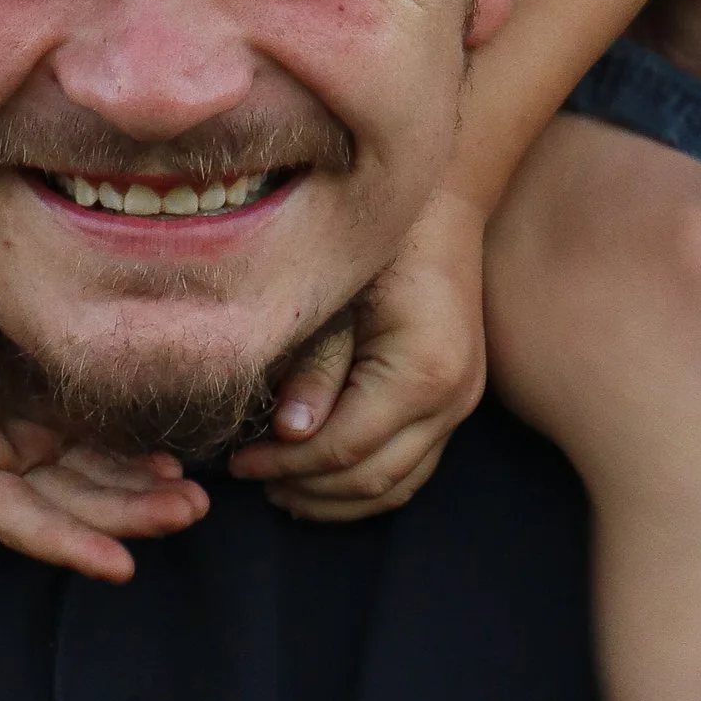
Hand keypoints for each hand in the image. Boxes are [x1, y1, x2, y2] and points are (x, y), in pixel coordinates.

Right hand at [0, 214, 209, 580]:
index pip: (18, 520)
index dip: (68, 544)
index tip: (124, 568)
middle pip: (66, 504)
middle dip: (125, 517)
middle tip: (189, 513)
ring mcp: (23, 426)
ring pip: (89, 476)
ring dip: (138, 493)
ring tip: (194, 498)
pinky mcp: (48, 394)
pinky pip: (97, 438)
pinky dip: (133, 456)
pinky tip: (173, 461)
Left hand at [230, 186, 487, 517]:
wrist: (442, 202)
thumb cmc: (383, 238)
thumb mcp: (337, 297)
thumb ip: (316, 368)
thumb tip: (288, 433)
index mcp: (422, 371)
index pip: (345, 448)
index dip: (286, 465)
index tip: (238, 462)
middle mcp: (452, 398)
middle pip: (373, 478)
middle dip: (307, 489)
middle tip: (252, 480)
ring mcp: (462, 404)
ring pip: (399, 485)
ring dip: (337, 498)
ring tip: (282, 490)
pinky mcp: (458, 401)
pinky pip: (414, 466)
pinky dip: (369, 483)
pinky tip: (325, 477)